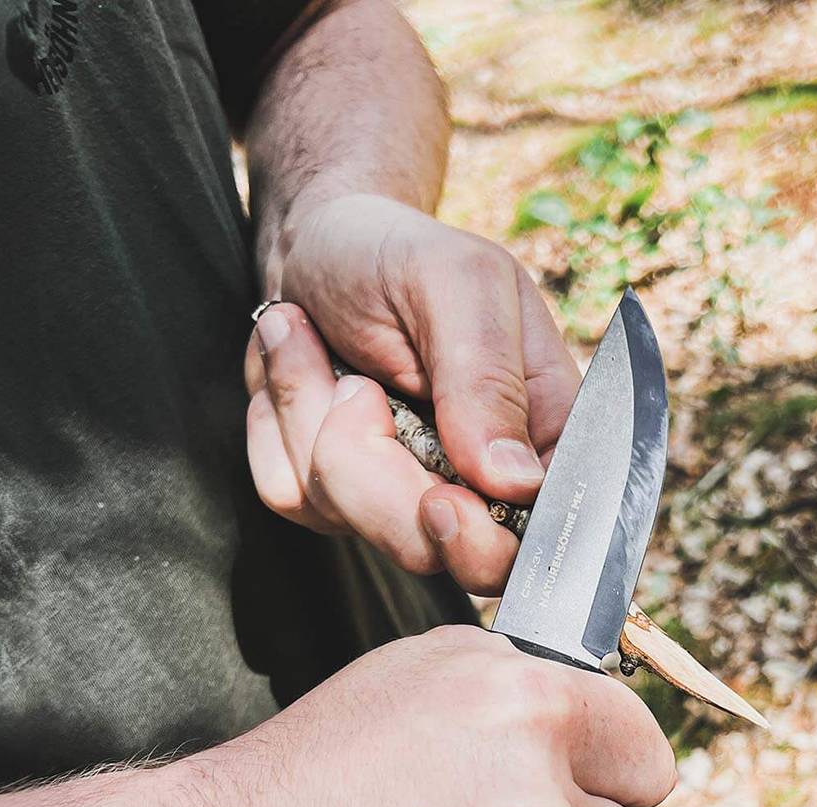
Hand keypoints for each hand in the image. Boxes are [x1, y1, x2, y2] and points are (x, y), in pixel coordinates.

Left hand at [245, 193, 581, 594]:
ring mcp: (402, 496)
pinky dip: (277, 425)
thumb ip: (489, 381)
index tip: (439, 498)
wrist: (316, 243)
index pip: (537, 538)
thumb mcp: (458, 286)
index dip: (485, 540)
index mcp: (540, 437)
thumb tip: (515, 482)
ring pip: (352, 521)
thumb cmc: (397, 254)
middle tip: (357, 389)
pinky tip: (296, 365)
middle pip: (436, 551)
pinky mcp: (334, 494)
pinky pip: (292, 495)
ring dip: (314, 421)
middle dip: (376, 473)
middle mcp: (478, 483)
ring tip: (314, 342)